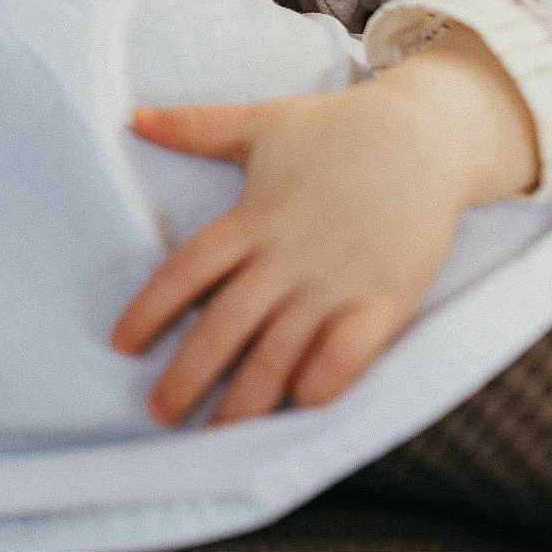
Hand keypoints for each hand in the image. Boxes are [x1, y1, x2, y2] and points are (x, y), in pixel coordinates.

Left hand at [113, 85, 461, 425]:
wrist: (430, 132)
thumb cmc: (340, 126)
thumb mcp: (264, 121)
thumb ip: (196, 127)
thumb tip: (134, 118)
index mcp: (255, 215)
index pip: (188, 270)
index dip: (151, 309)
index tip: (121, 345)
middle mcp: (291, 254)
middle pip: (227, 322)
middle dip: (189, 374)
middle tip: (159, 413)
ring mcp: (339, 278)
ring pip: (281, 350)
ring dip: (248, 397)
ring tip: (217, 432)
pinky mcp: (388, 295)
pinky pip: (350, 351)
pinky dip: (324, 380)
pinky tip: (301, 403)